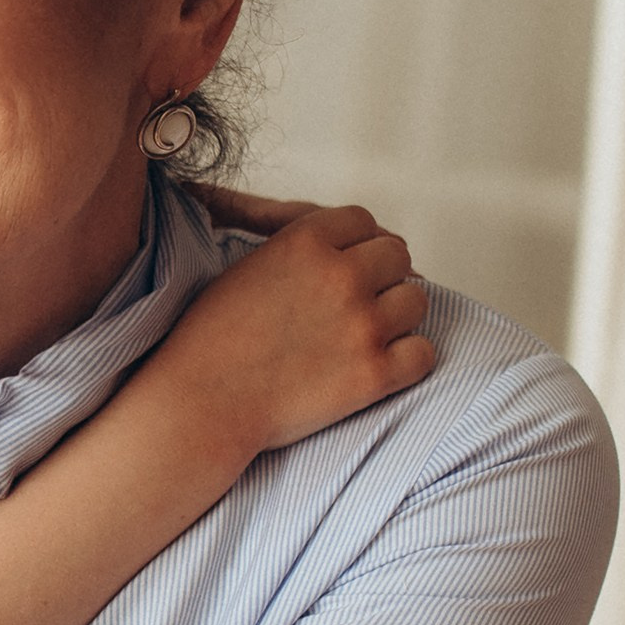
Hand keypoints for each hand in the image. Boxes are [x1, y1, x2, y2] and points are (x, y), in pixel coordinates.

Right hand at [158, 200, 433, 457]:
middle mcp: (341, 275)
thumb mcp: (245, 267)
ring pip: (416, 301)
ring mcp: (362, 325)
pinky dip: (407, 360)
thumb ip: (297, 248)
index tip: (346, 268)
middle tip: (358, 304)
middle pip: (397, 255)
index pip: (363, 221)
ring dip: (396, 317)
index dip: (357, 245)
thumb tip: (345, 242)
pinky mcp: (373, 374)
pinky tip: (381, 366)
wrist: (200, 404)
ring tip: (366, 336)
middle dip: (381, 276)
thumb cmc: (210, 339)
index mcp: (305, 240)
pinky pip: (423, 353)